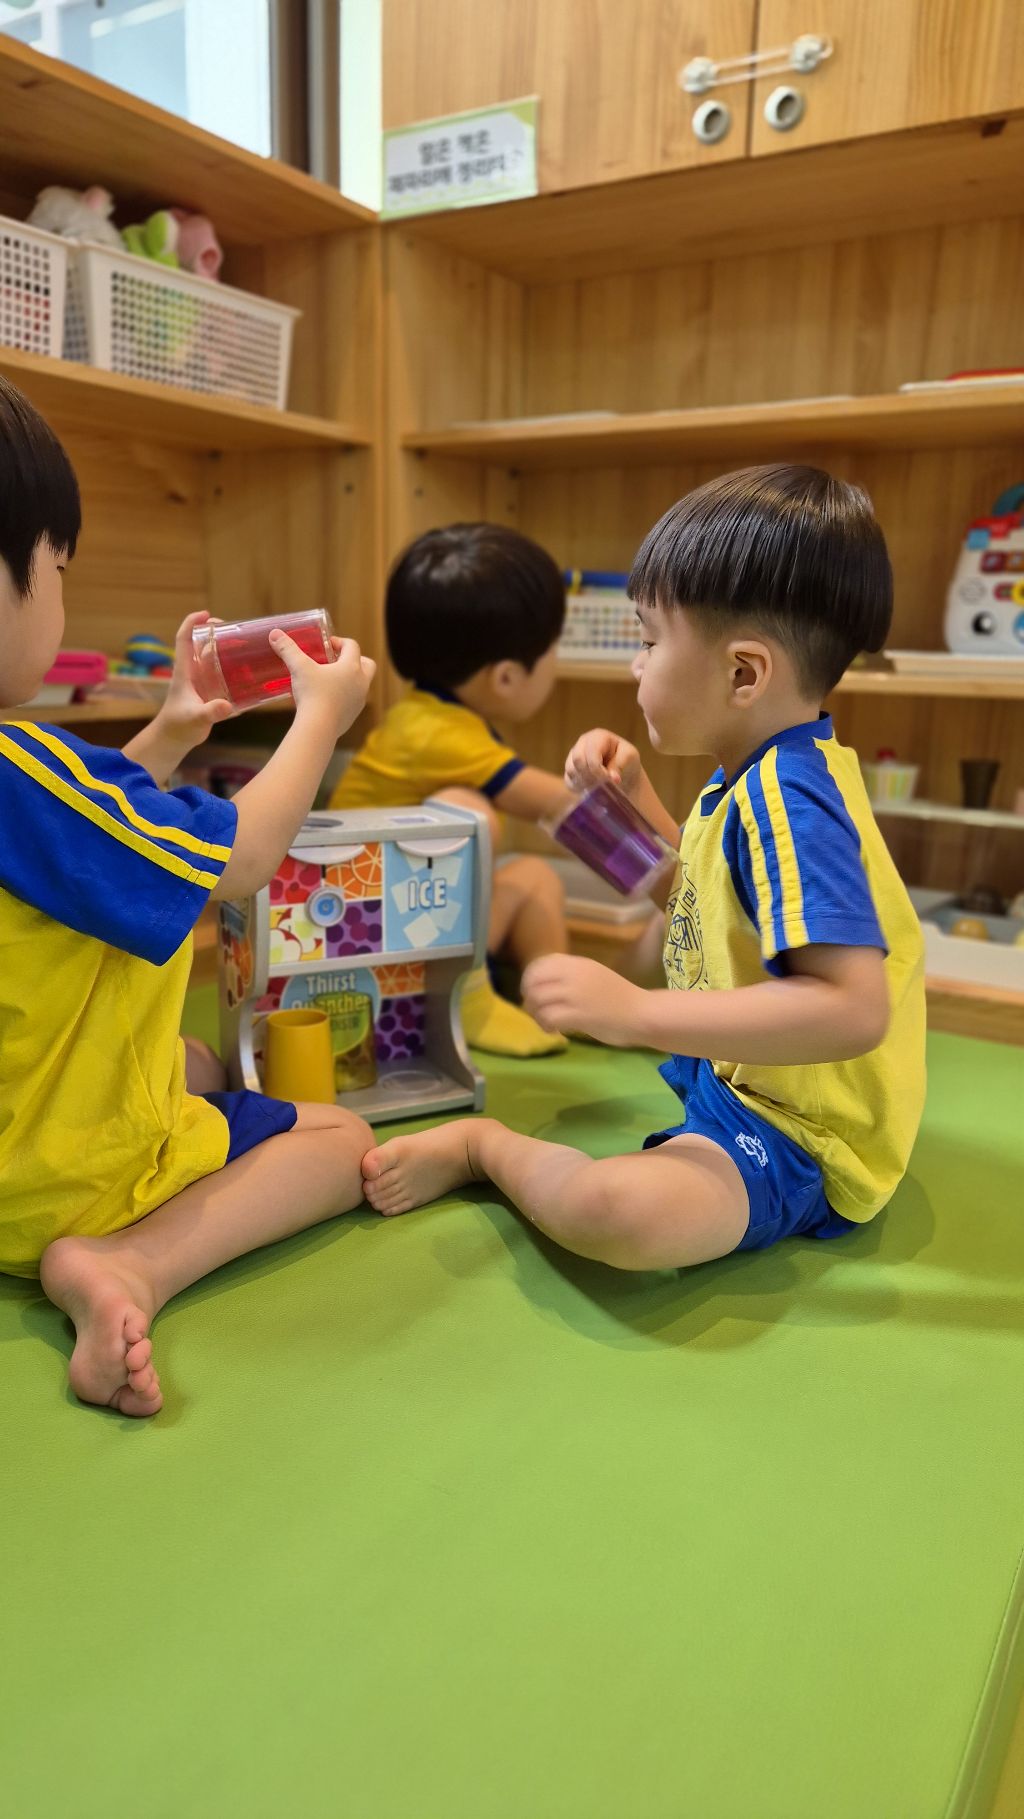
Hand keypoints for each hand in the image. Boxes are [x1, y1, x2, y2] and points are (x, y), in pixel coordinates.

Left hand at [155, 610, 236, 749]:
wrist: (174, 739)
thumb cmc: (179, 726)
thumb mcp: (196, 718)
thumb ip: (210, 712)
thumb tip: (227, 705)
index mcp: (184, 671)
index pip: (184, 639)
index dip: (192, 623)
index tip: (207, 614)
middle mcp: (193, 672)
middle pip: (201, 643)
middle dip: (215, 631)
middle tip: (236, 628)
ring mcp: (201, 681)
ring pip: (213, 657)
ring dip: (226, 648)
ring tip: (246, 643)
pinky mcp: (210, 691)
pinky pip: (222, 674)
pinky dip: (233, 668)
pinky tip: (249, 669)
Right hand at [271, 630, 375, 734]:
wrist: (318, 728)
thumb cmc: (312, 694)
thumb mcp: (299, 668)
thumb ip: (288, 649)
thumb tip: (275, 634)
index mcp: (351, 667)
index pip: (352, 646)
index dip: (340, 642)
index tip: (327, 644)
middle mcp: (361, 683)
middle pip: (368, 664)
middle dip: (355, 659)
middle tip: (337, 660)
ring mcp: (359, 701)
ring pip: (361, 684)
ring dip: (350, 679)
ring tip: (330, 680)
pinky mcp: (353, 716)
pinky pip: (353, 702)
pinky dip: (344, 697)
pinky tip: (328, 699)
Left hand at [522, 954, 645, 1045]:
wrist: (643, 1014)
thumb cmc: (620, 998)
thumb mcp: (593, 975)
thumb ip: (571, 975)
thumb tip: (542, 983)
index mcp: (577, 963)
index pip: (539, 964)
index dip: (529, 980)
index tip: (534, 993)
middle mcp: (574, 975)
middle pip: (533, 982)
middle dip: (529, 998)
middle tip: (537, 1010)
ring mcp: (576, 994)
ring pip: (537, 1001)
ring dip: (536, 1014)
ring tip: (546, 1022)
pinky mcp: (578, 1015)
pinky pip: (548, 1017)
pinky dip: (545, 1025)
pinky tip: (554, 1030)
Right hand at [565, 727, 644, 799]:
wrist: (624, 774)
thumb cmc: (627, 761)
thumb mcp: (630, 757)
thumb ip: (620, 764)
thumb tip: (612, 778)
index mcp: (597, 737)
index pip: (590, 754)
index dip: (598, 770)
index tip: (609, 780)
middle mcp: (582, 743)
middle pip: (578, 760)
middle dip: (590, 776)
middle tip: (603, 786)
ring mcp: (574, 756)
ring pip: (571, 771)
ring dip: (585, 782)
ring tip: (600, 788)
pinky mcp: (570, 770)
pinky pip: (569, 780)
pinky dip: (580, 788)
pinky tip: (592, 790)